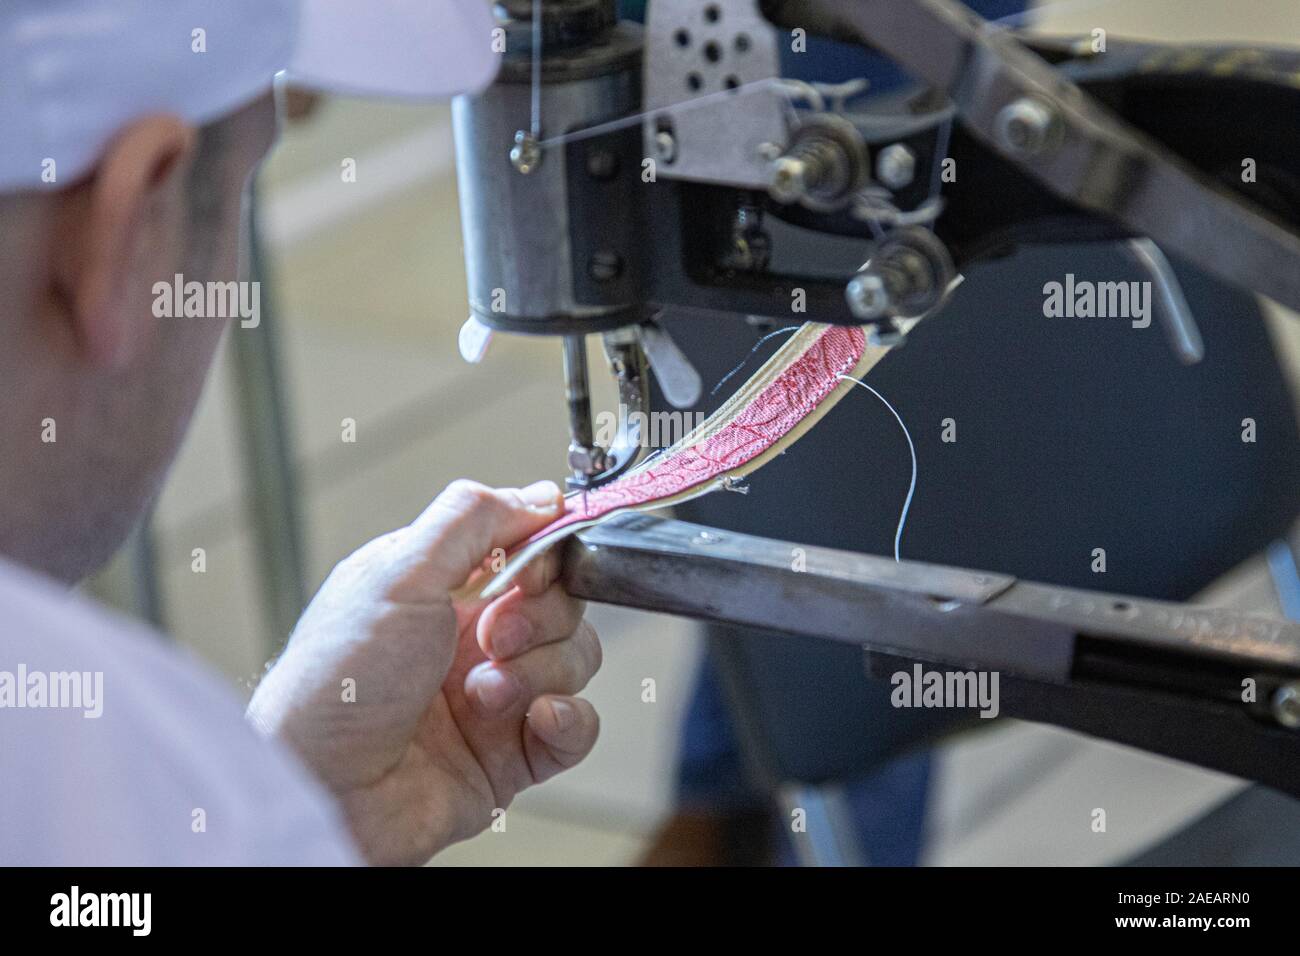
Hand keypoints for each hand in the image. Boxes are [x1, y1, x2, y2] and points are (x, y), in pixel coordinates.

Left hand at [247, 479, 600, 864]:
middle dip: (537, 618)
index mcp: (442, 587)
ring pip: (575, 659)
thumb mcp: (396, 574)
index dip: (543, 556)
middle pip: (561, 602)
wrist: (323, 792)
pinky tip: (534, 720)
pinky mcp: (513, 753)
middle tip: (492, 637)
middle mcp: (471, 638)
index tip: (529, 571)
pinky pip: (577, 724)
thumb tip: (538, 495)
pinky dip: (568, 719)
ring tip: (482, 695)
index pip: (528, 548)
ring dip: (538, 672)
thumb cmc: (335, 686)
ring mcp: (496, 695)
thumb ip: (470, 519)